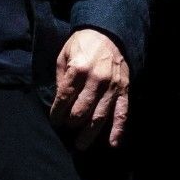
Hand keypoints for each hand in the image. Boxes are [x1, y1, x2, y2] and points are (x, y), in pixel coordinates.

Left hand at [49, 28, 129, 149]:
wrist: (108, 33)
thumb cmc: (82, 44)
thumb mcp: (64, 54)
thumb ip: (61, 78)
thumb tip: (59, 101)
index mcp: (78, 69)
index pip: (64, 98)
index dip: (57, 113)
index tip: (55, 120)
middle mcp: (96, 79)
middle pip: (81, 111)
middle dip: (71, 123)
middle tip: (67, 128)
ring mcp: (112, 86)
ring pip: (100, 116)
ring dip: (89, 134)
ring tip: (81, 146)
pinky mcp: (124, 89)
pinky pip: (122, 113)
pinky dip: (118, 130)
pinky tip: (113, 144)